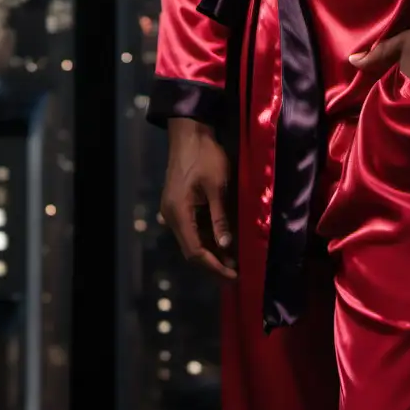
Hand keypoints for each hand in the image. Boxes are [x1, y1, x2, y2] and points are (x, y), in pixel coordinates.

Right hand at [160, 118, 236, 280]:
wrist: (190, 134)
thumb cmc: (205, 156)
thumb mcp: (217, 187)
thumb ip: (220, 218)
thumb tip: (226, 247)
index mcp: (178, 213)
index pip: (195, 251)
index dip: (215, 266)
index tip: (234, 275)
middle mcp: (172, 217)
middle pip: (191, 250)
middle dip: (214, 264)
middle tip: (237, 274)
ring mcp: (174, 211)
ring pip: (192, 241)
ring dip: (212, 252)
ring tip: (234, 261)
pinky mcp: (180, 206)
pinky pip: (193, 229)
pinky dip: (208, 238)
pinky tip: (224, 242)